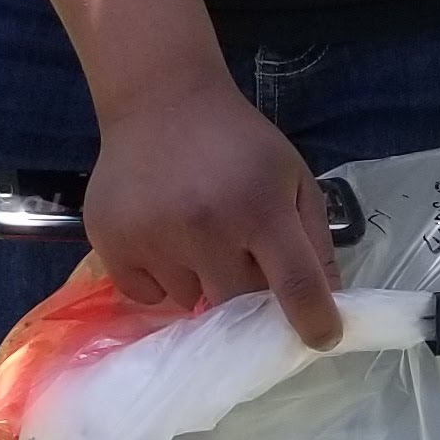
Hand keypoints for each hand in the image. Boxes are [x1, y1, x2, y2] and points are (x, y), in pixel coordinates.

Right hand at [84, 74, 342, 345]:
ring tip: (196, 236)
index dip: (314, 322)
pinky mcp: (112, 241)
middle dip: (246, 295)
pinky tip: (163, 237)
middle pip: (237, 303)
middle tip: (241, 262)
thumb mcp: (293, 175)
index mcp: (260, 207)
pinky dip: (159, 279)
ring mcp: (154, 236)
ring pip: (189, 302)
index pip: (296, 286)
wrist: (161, 99)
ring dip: (200, 283)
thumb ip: (315, 240)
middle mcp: (206, 226)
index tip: (321, 339)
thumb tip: (326, 305)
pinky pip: (146, 296)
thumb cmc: (238, 142)